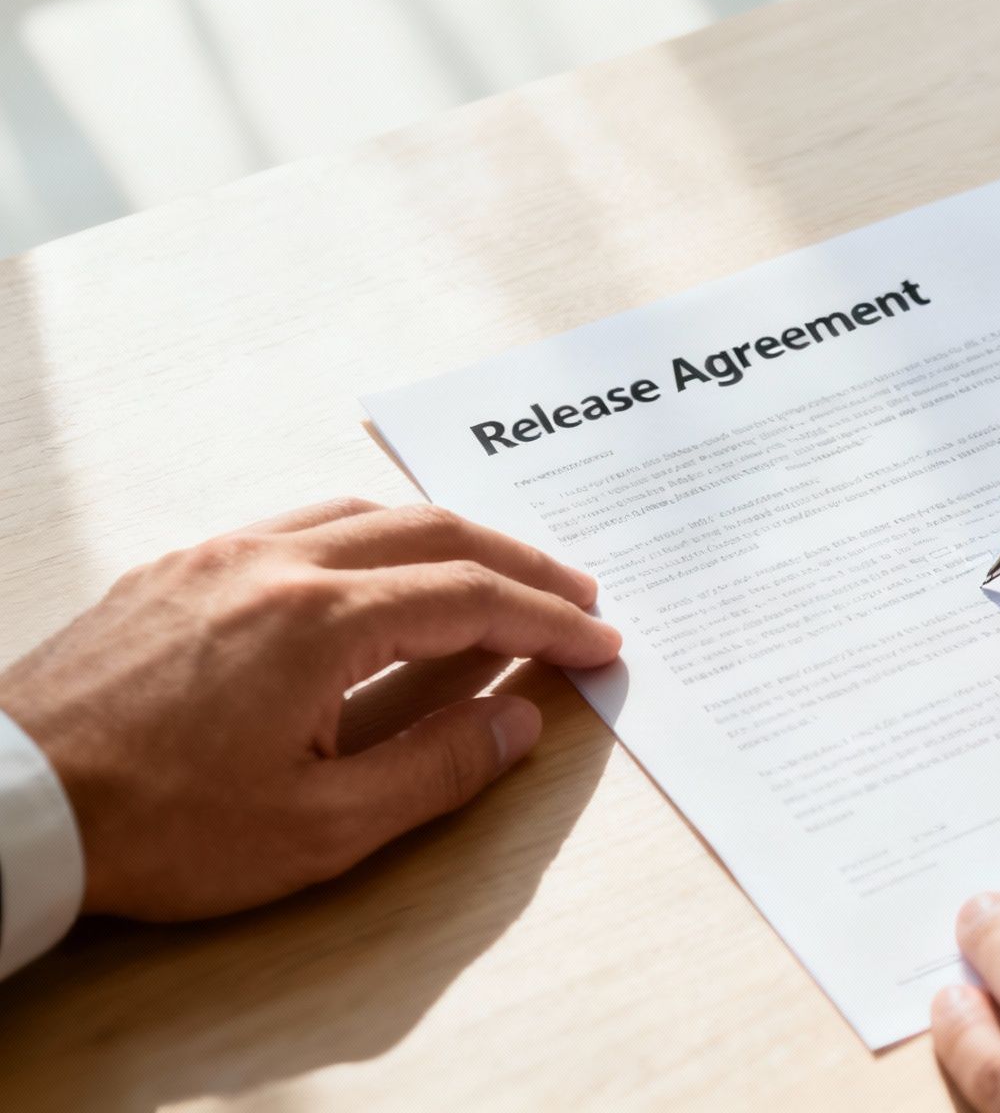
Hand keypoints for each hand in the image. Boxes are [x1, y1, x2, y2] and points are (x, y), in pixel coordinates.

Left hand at [0, 499, 621, 920]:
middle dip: (518, 561)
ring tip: (494, 577)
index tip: (598, 643)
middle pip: (432, 531)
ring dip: (447, 539)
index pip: (471, 599)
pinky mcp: (176, 569)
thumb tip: (517, 720)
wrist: (9, 804)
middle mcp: (274, 562)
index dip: (548, 621)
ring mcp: (218, 556)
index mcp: (319, 620)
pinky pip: (300, 524)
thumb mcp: (319, 827)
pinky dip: (373, 538)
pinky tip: (382, 577)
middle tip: (575, 596)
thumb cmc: (155, 828)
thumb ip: (437, 768)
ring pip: (365, 513)